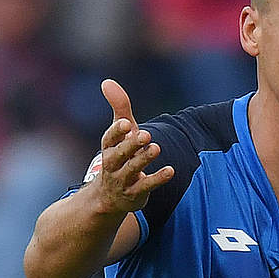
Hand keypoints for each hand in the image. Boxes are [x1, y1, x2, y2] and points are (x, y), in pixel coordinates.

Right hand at [92, 79, 173, 213]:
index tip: (125, 122)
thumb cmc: (120, 155)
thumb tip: (107, 81)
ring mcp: (123, 180)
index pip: (109, 139)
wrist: (111, 196)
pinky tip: (171, 171)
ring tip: (156, 148)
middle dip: (131, 145)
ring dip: (144, 159)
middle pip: (119, 154)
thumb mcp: (120, 132)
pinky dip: (158, 179)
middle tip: (146, 134)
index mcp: (109, 147)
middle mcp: (113, 163)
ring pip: (132, 169)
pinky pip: (146, 186)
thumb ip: (119, 107)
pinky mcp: (135, 193)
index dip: (116, 131)